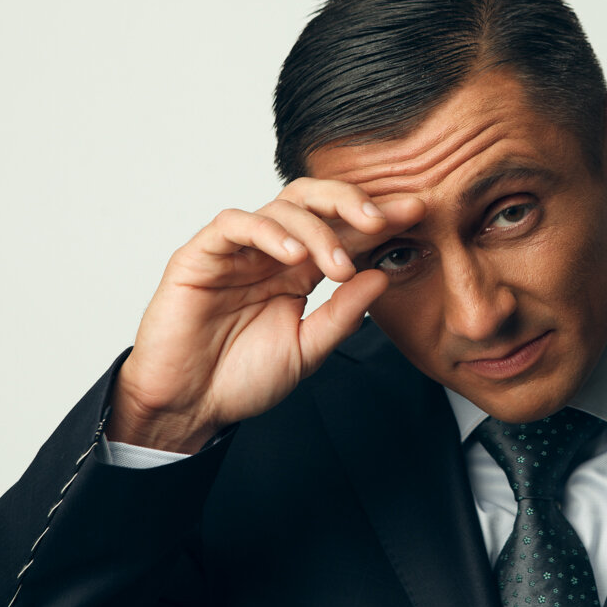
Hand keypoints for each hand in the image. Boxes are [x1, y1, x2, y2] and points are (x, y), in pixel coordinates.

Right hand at [106, 178, 424, 452]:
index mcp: (300, 269)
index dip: (379, 219)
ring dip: (316, 230)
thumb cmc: (241, 378)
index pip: (344, 229)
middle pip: (314, 199)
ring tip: (336, 266)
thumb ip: (344, 315)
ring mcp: (237, 250)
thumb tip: (382, 276)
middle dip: (352, 202)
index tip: (417, 213)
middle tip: (382, 220)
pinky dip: (267, 231)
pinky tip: (291, 254)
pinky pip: (235, 224)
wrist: (188, 407)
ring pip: (281, 207)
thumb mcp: (308, 349)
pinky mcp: (201, 255)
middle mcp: (271, 251)